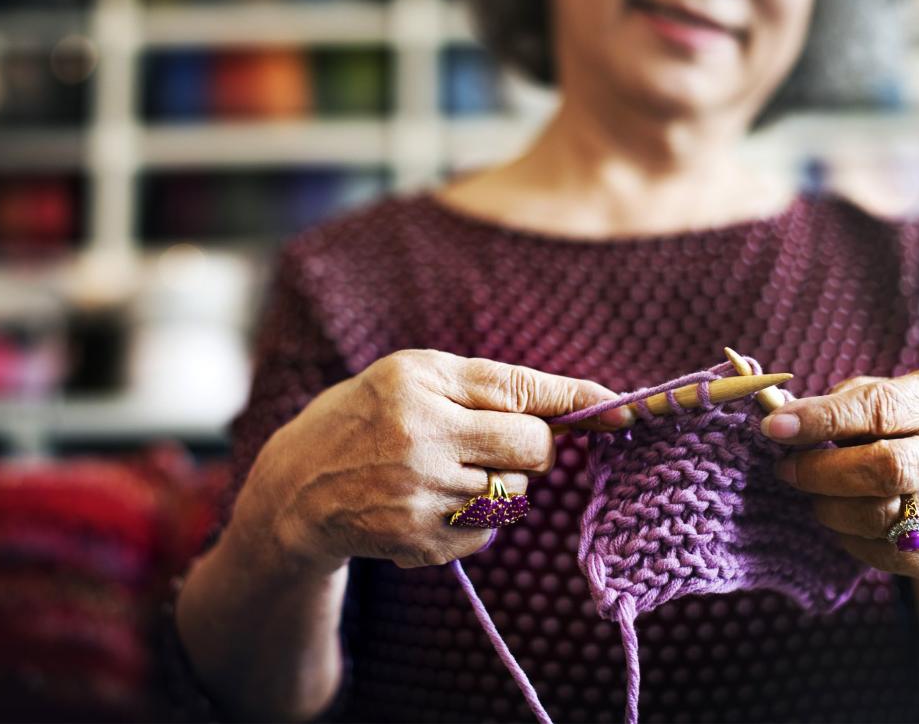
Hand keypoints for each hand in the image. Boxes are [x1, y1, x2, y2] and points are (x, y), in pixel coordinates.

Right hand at [238, 349, 633, 571]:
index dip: (576, 401)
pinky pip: (488, 531)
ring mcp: (420, 497)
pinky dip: (476, 518)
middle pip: (533, 450)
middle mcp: (420, 440)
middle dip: (535, 447)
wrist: (296, 490)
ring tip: (447, 472)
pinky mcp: (421, 543)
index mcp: (418, 386)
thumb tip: (568, 404)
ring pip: (515, 493)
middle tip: (500, 443)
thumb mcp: (412, 376)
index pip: (518, 392)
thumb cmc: (364, 417)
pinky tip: (432, 503)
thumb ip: (487, 384)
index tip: (622, 409)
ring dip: (500, 483)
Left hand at [761, 369, 918, 576]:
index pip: (879, 408)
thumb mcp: (879, 392)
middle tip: (784, 468)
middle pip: (888, 469)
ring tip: (813, 490)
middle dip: (822, 471)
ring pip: (880, 518)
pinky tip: (841, 515)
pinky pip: (882, 554)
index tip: (774, 427)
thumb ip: (838, 403)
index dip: (822, 419)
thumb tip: (783, 420)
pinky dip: (848, 536)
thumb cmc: (897, 424)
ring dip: (829, 506)